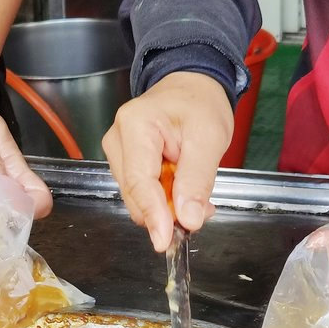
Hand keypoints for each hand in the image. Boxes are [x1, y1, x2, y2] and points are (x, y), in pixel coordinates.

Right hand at [102, 72, 233, 251]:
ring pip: (138, 198)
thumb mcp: (210, 137)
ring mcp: (118, 152)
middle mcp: (118, 139)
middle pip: (135, 194)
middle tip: (199, 214)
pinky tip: (183, 191)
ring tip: (196, 196)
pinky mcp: (124, 163)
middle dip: (166, 212)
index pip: (139, 181)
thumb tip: (188, 219)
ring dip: (167, 207)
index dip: (153, 214)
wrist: (192, 86)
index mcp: (136, 125)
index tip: (165, 240)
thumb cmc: (200, 103)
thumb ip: (197, 180)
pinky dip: (164, 200)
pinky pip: (142, 193)